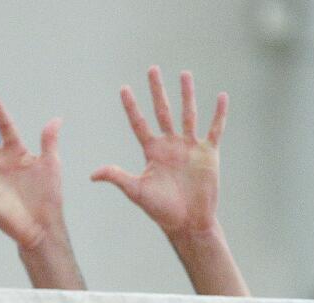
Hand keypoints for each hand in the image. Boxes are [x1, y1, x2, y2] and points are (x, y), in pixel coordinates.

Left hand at [92, 67, 226, 239]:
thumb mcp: (136, 191)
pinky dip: (218, 114)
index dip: (131, 107)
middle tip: (152, 69)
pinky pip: (215, 129)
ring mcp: (190, 147)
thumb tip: (92, 174)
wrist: (188, 222)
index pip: (139, 124)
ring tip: (184, 74)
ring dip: (186, 94)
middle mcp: (170, 145)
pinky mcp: (208, 153)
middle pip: (162, 111)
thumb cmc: (161, 210)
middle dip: (157, 91)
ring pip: (188, 114)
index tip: (123, 88)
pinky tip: (221, 96)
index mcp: (152, 152)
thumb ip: (117, 177)